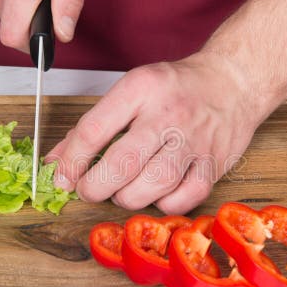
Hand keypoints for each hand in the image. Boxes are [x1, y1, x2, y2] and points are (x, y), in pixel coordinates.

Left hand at [45, 53, 277, 214]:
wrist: (232, 81)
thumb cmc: (175, 89)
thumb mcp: (130, 91)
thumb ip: (91, 127)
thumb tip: (54, 163)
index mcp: (140, 89)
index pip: (93, 130)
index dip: (71, 162)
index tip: (62, 178)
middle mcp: (168, 114)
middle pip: (121, 164)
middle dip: (94, 187)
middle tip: (88, 190)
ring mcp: (194, 141)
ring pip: (152, 186)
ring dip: (126, 198)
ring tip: (121, 190)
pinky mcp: (214, 164)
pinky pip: (182, 199)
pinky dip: (162, 204)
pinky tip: (155, 193)